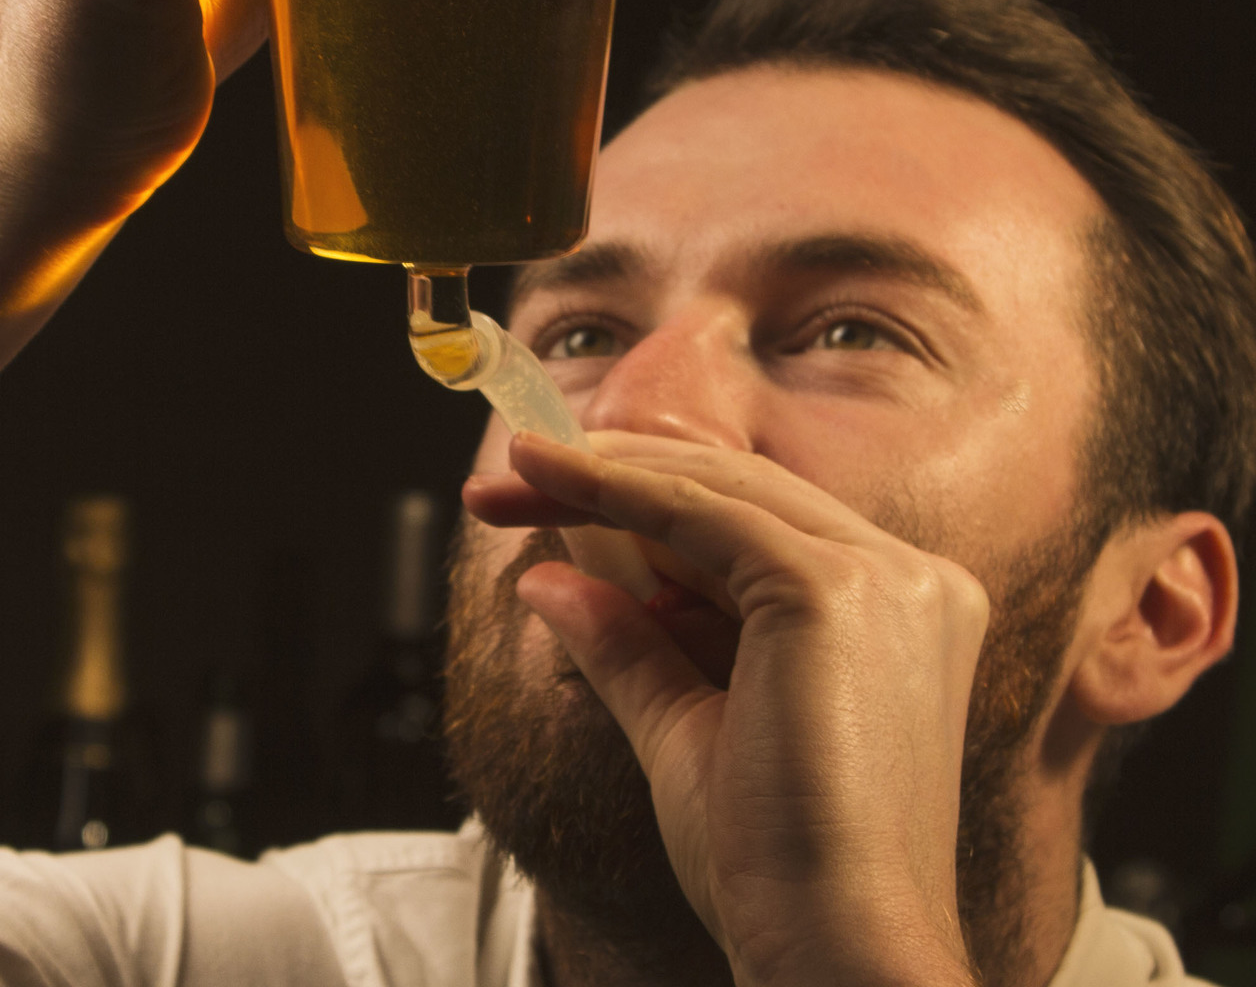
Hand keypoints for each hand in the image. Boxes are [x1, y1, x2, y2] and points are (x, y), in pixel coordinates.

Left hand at [465, 431, 988, 986]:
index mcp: (898, 612)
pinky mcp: (833, 588)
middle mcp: (907, 580)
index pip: (754, 521)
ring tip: (512, 477)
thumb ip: (630, 648)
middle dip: (610, 476)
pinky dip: (615, 489)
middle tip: (504, 487)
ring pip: (717, 487)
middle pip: (735, 489)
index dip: (644, 500)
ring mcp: (883, 578)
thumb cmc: (777, 868)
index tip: (549, 501)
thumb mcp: (686, 731)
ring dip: (602, 473)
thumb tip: (549, 583)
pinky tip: (547, 478)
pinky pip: (699, 513)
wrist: (834, 957)